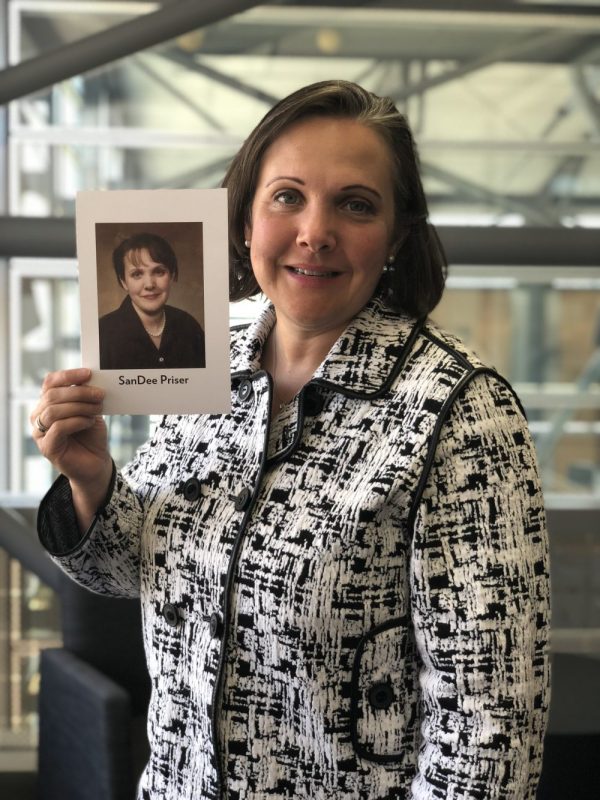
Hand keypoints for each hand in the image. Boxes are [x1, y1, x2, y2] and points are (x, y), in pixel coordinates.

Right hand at [31, 368, 112, 524]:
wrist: (96, 463)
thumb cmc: (91, 435)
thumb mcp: (90, 410)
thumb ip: (85, 396)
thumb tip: (90, 378)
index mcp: (47, 404)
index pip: (50, 383)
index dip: (68, 376)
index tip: (88, 373)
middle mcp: (39, 417)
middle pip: (52, 396)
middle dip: (79, 392)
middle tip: (100, 394)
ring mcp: (40, 433)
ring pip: (53, 411)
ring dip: (79, 406)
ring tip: (97, 408)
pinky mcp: (47, 448)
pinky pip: (58, 428)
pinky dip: (77, 421)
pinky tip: (90, 422)